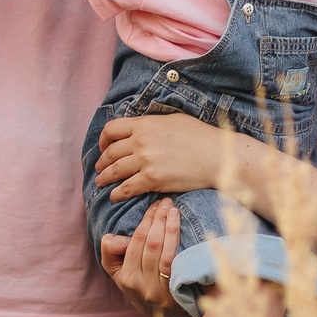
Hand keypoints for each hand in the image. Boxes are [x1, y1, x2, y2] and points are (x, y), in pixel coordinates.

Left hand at [94, 113, 236, 200]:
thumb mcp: (174, 120)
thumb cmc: (200, 137)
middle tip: (100, 168)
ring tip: (101, 183)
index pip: (111, 129)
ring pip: (114, 171)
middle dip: (102, 162)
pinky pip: (126, 188)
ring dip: (104, 178)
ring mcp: (145, 160)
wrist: (216, 156)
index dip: (103, 140)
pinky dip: (117, 193)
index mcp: (145, 124)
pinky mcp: (152, 179)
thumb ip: (153, 124)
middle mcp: (141, 141)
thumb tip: (142, 127)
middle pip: (110, 152)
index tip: (103, 147)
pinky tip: (114, 196)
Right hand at [100, 199, 180, 314]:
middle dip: (158, 219)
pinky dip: (177, 242)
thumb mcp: (117, 269)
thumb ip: (110, 250)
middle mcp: (141, 285)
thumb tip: (116, 238)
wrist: (159, 311)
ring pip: (163, 252)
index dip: (146, 220)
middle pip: (150, 244)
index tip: (154, 205)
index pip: (135, 242)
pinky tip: (180, 227)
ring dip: (170, 227)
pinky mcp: (174, 291)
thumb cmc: (138, 282)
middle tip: (166, 202)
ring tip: (173, 210)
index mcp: (126, 277)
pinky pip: (174, 262)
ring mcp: (158, 290)